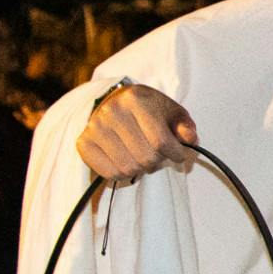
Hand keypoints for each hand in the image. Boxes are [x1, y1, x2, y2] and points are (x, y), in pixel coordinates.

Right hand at [76, 84, 199, 181]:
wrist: (116, 103)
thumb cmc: (150, 110)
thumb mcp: (173, 113)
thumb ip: (185, 126)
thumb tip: (189, 140)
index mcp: (136, 99)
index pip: (161, 141)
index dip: (175, 154)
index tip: (178, 154)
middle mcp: (112, 111)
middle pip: (145, 157)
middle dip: (158, 161)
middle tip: (158, 153)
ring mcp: (94, 127)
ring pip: (128, 168)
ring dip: (141, 169)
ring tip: (142, 155)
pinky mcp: (83, 143)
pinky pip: (109, 173)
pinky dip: (122, 174)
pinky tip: (126, 160)